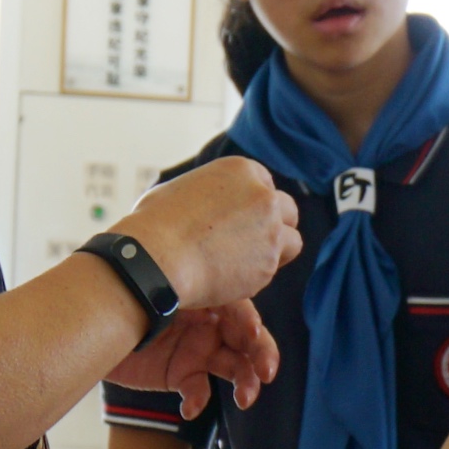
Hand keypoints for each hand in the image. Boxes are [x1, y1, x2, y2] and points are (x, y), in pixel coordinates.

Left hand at [120, 300, 278, 409]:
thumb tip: (215, 296)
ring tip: (245, 399)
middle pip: (246, 341)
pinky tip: (189, 407)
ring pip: (232, 368)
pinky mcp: (180, 374)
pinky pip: (197, 390)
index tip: (254, 337)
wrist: (89, 321)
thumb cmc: (124, 295)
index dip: (252, 326)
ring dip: (244, 384)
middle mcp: (209, 324)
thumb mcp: (159, 287)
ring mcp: (196, 350)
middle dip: (261, 357)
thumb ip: (190, 289)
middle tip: (266, 374)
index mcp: (209, 298)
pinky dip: (197, 400)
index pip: (242, 312)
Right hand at [131, 155, 301, 310]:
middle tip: (254, 242)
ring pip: (291, 243)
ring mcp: (270, 231)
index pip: (266, 184)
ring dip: (274, 252)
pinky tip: (225, 278)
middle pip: (288, 211)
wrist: (157, 256)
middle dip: (276, 226)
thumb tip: (209, 202)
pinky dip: (253, 277)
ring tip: (244, 263)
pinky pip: (269, 271)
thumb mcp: (182, 187)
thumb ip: (210, 192)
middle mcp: (264, 196)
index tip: (244, 220)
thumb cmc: (156, 222)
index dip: (256, 205)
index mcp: (242, 170)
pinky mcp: (268, 264)